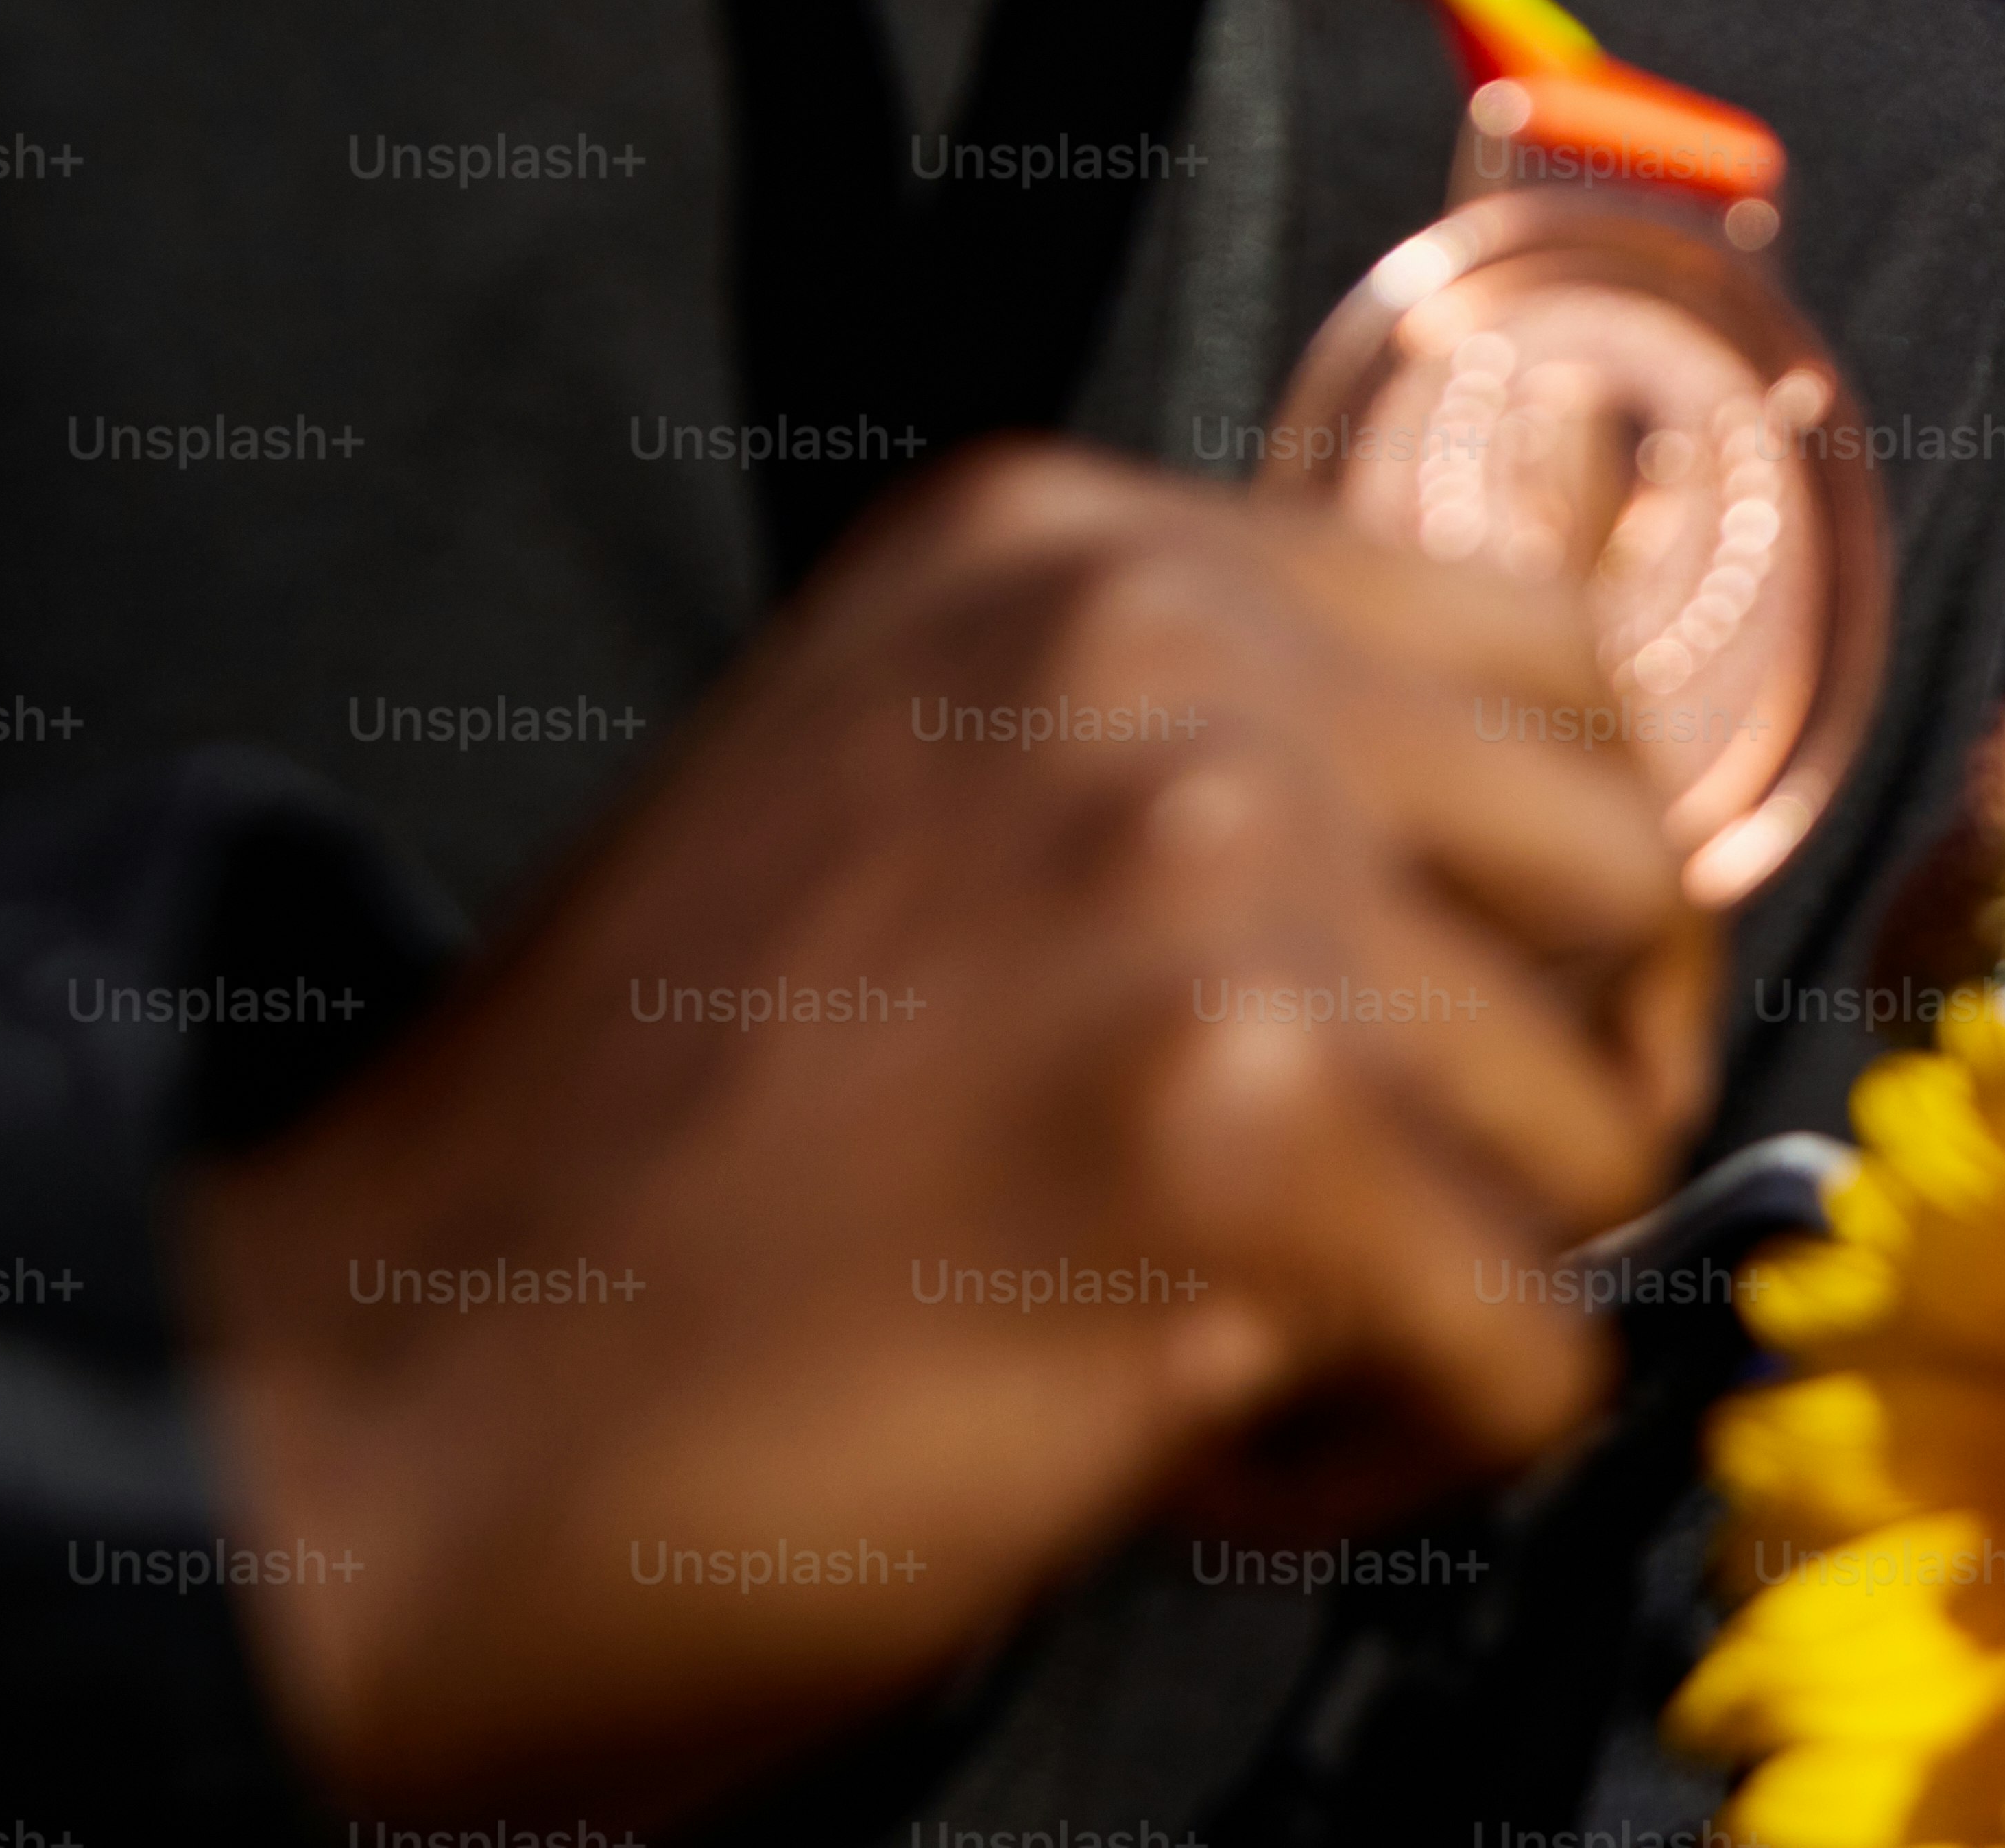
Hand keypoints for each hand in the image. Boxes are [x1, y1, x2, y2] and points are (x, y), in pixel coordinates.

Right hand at [185, 443, 1722, 1818]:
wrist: (379, 1404)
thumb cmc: (659, 1158)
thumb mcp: (936, 796)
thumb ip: (1215, 763)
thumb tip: (1545, 887)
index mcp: (1081, 552)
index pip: (1546, 655)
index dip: (1559, 885)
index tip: (1486, 1023)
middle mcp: (1158, 662)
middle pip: (1625, 865)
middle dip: (1571, 1074)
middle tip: (1419, 1210)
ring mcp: (1206, 883)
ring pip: (1598, 1127)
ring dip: (1463, 1287)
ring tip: (1242, 1344)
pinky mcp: (1237, 1140)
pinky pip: (1539, 1346)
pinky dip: (1411, 1452)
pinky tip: (1212, 1451)